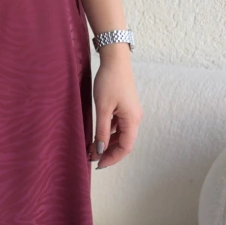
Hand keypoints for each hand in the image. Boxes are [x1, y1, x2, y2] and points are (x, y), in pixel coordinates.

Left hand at [88, 49, 142, 168]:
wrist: (115, 60)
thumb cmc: (110, 81)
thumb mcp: (103, 108)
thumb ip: (102, 130)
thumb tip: (101, 150)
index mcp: (132, 120)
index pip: (125, 147)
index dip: (112, 158)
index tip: (98, 164)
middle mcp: (134, 118)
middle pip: (123, 143)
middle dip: (108, 152)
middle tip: (91, 158)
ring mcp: (130, 113)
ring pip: (120, 135)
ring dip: (107, 143)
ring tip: (90, 148)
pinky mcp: (125, 108)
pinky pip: (118, 126)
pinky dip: (108, 133)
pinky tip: (96, 135)